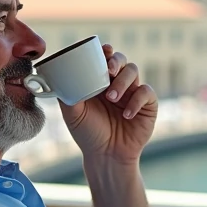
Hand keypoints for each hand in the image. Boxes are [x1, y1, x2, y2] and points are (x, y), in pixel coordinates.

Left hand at [59, 44, 156, 162]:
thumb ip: (67, 94)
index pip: (105, 59)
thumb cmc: (88, 134)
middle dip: (116, 61)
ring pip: (134, 71)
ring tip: (112, 97)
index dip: (106, 51)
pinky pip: (146, 92)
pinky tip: (126, 114)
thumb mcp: (72, 113)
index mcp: (100, 81)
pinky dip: (136, 100)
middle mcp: (118, 84)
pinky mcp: (147, 105)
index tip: (103, 50)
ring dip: (123, 81)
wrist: (106, 156)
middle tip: (108, 71)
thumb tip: (58, 76)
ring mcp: (133, 93)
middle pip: (122, 60)